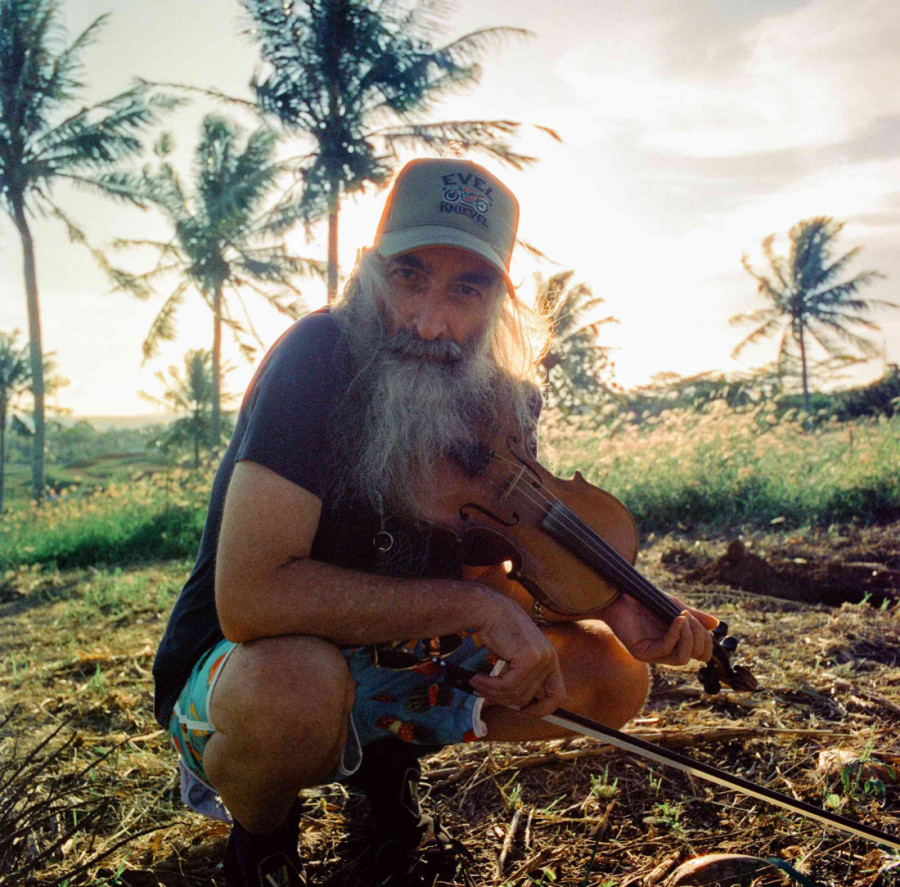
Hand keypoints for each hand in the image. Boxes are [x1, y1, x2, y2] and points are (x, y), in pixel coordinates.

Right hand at [467, 589, 565, 717]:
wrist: (490, 609)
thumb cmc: (500, 630)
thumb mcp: (517, 653)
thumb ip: (522, 675)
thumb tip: (518, 705)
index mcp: (550, 658)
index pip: (557, 695)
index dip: (542, 708)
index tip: (523, 711)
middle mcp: (549, 659)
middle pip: (528, 697)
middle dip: (503, 699)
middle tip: (484, 692)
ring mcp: (541, 659)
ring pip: (516, 693)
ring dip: (491, 691)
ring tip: (476, 683)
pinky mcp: (528, 659)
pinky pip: (507, 685)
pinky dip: (489, 685)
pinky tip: (476, 678)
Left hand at [599, 594, 717, 665]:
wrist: (617, 596)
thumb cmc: (643, 600)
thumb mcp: (673, 606)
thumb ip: (694, 617)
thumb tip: (717, 625)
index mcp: (674, 642)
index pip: (700, 652)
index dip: (707, 641)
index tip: (703, 623)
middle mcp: (665, 652)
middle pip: (694, 655)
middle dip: (698, 635)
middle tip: (689, 616)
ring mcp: (653, 654)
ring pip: (682, 658)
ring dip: (688, 637)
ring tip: (683, 617)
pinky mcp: (642, 653)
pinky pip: (666, 649)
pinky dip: (675, 634)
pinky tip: (677, 619)